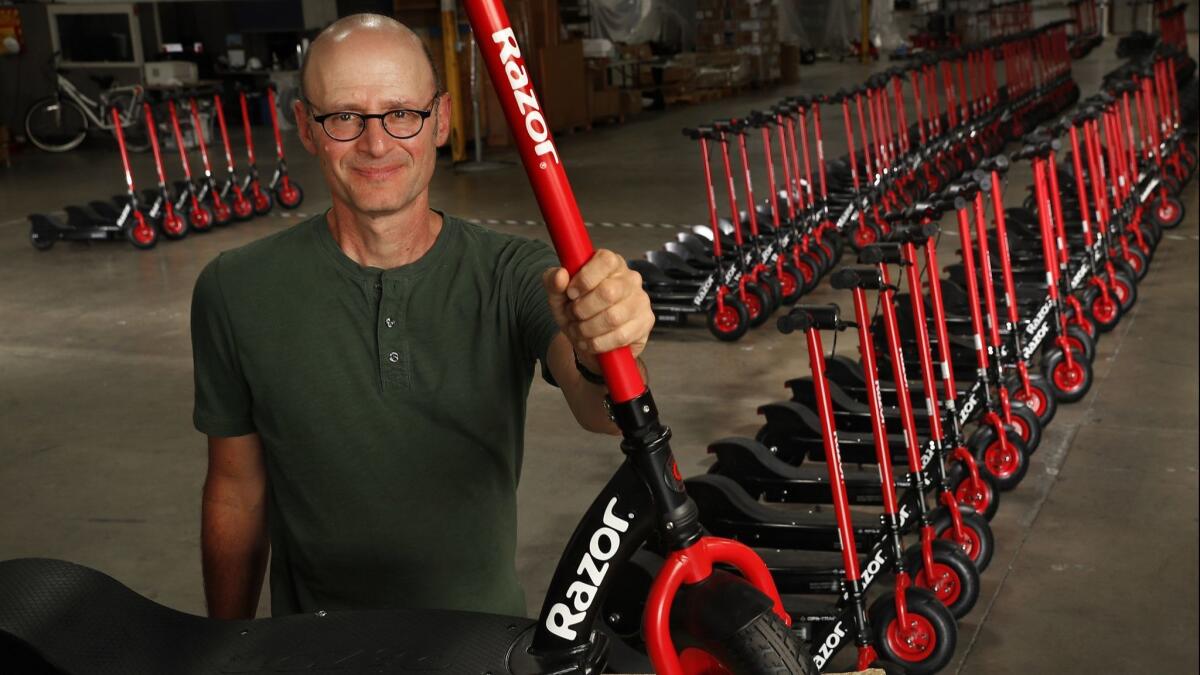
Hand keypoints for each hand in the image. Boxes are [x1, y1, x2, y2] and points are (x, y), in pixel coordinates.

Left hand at [542, 249, 652, 373]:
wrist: (590, 340)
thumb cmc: (578, 311)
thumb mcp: (559, 296)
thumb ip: (553, 282)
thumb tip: (560, 275)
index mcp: (610, 263)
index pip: (605, 260)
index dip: (585, 279)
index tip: (571, 293)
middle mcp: (630, 278)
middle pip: (607, 292)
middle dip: (582, 309)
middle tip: (573, 315)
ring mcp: (641, 300)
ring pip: (612, 317)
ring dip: (587, 329)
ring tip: (579, 330)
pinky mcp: (646, 322)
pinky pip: (620, 336)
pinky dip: (598, 343)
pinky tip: (590, 342)